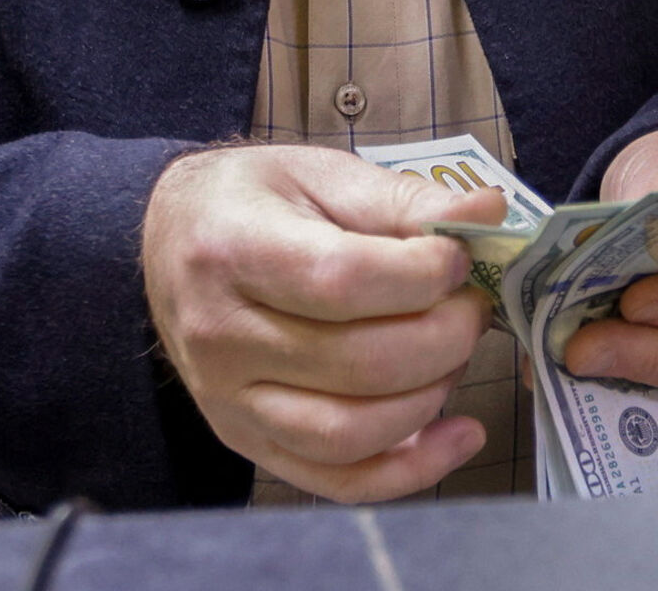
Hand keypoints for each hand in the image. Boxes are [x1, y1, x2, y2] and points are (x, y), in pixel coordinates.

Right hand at [142, 145, 506, 502]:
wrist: (171, 243)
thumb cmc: (254, 203)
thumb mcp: (322, 175)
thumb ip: (405, 199)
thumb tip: (486, 215)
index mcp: (232, 250)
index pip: (342, 281)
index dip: (422, 275)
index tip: (458, 256)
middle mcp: (222, 336)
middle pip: (360, 364)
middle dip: (446, 336)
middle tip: (470, 304)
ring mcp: (229, 401)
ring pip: (352, 433)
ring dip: (433, 396)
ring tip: (454, 352)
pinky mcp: (248, 441)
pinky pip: (339, 481)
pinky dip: (414, 470)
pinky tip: (459, 433)